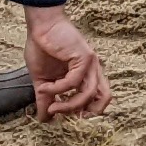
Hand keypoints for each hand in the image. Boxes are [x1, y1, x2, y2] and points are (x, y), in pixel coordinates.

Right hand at [23, 5, 109, 119]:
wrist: (40, 26)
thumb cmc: (42, 48)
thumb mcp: (42, 80)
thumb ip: (46, 99)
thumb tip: (43, 119)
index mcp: (85, 76)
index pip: (97, 100)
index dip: (84, 113)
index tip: (62, 117)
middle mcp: (93, 70)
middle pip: (104, 99)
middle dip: (86, 113)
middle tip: (64, 116)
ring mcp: (91, 63)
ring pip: (90, 93)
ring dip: (69, 105)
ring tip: (52, 107)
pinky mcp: (85, 57)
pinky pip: (74, 81)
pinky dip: (58, 89)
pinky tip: (46, 86)